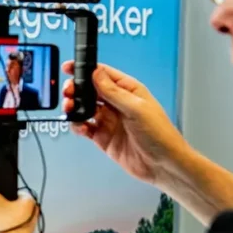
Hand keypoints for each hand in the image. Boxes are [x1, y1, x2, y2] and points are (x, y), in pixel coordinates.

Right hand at [62, 61, 187, 185]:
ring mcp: (110, 121)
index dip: (86, 69)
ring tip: (70, 108)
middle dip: (76, 89)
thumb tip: (97, 74)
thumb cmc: (161, 135)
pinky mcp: (104, 137)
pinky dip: (78, 126)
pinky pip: (85, 128)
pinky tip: (80, 126)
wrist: (163, 165)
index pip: (103, 75)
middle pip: (90, 91)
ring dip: (74, 107)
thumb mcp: (137, 109)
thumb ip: (114, 92)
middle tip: (68, 92)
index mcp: (128, 91)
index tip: (70, 68)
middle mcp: (117, 104)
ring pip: (85, 109)